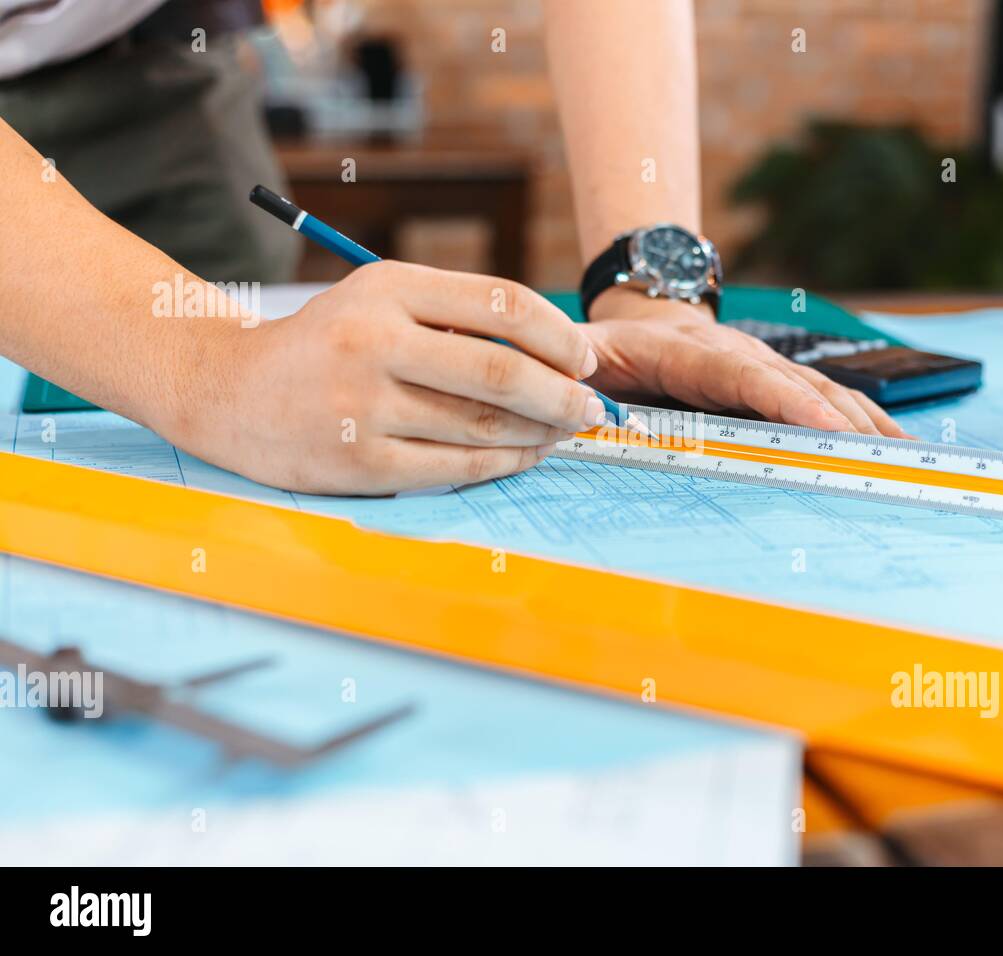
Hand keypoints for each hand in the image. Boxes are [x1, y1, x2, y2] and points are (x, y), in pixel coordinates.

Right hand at [170, 261, 606, 494]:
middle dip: (564, 394)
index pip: (502, 303)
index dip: (560, 336)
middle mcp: (375, 340)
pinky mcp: (359, 461)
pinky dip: (504, 464)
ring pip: (485, 425)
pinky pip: (456, 467)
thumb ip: (456, 313)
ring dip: (540, 433)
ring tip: (564, 432)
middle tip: (592, 408)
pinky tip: (525, 456)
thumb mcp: (380, 299)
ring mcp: (364, 405)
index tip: (586, 359)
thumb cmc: (326, 343)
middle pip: (503, 371)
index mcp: (389, 286)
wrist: (227, 390)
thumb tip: (556, 350)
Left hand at [582, 296, 910, 436]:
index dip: (783, 401)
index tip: (821, 426)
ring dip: (864, 422)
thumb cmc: (606, 345)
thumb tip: (565, 392)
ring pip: (821, 391)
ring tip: (906, 457)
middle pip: (795, 386)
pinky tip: (896, 445)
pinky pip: (825, 398)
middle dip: (840, 421)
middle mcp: (736, 355)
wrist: (645, 313)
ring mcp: (763, 366)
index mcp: (687, 352)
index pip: (741, 377)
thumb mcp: (577, 351)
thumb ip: (567, 370)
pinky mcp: (779, 381)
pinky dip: (863, 421)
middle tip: (880, 457)